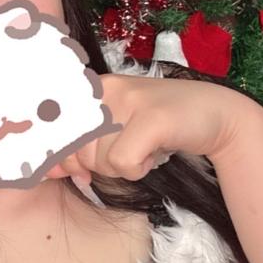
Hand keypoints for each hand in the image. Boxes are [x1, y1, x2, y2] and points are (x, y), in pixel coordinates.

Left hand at [44, 72, 254, 183]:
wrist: (216, 115)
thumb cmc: (158, 128)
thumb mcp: (112, 135)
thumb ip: (77, 151)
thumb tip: (45, 172)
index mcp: (91, 89)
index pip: (54, 133)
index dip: (64, 160)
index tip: (80, 169)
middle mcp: (105, 89)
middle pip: (77, 153)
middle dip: (101, 165)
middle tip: (129, 152)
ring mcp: (129, 100)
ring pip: (100, 162)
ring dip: (124, 168)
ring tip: (145, 148)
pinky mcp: (151, 117)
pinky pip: (123, 164)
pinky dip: (140, 170)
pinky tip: (154, 155)